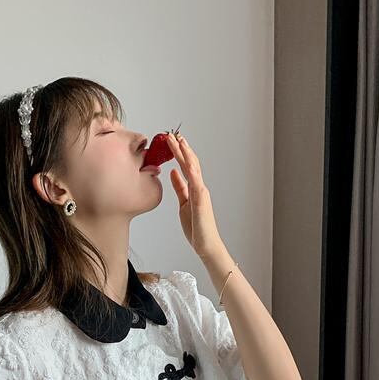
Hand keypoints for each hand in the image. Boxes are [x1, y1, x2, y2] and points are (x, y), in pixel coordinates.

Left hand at [166, 128, 223, 271]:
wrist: (206, 245)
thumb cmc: (196, 227)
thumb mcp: (183, 203)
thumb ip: (179, 187)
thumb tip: (173, 173)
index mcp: (194, 188)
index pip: (186, 165)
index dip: (179, 152)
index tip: (172, 140)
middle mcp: (199, 187)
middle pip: (190, 162)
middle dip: (181, 147)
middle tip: (172, 134)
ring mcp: (201, 193)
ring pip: (193, 168)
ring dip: (185, 153)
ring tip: (177, 140)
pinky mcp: (201, 201)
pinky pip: (196, 183)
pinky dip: (191, 171)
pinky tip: (186, 162)